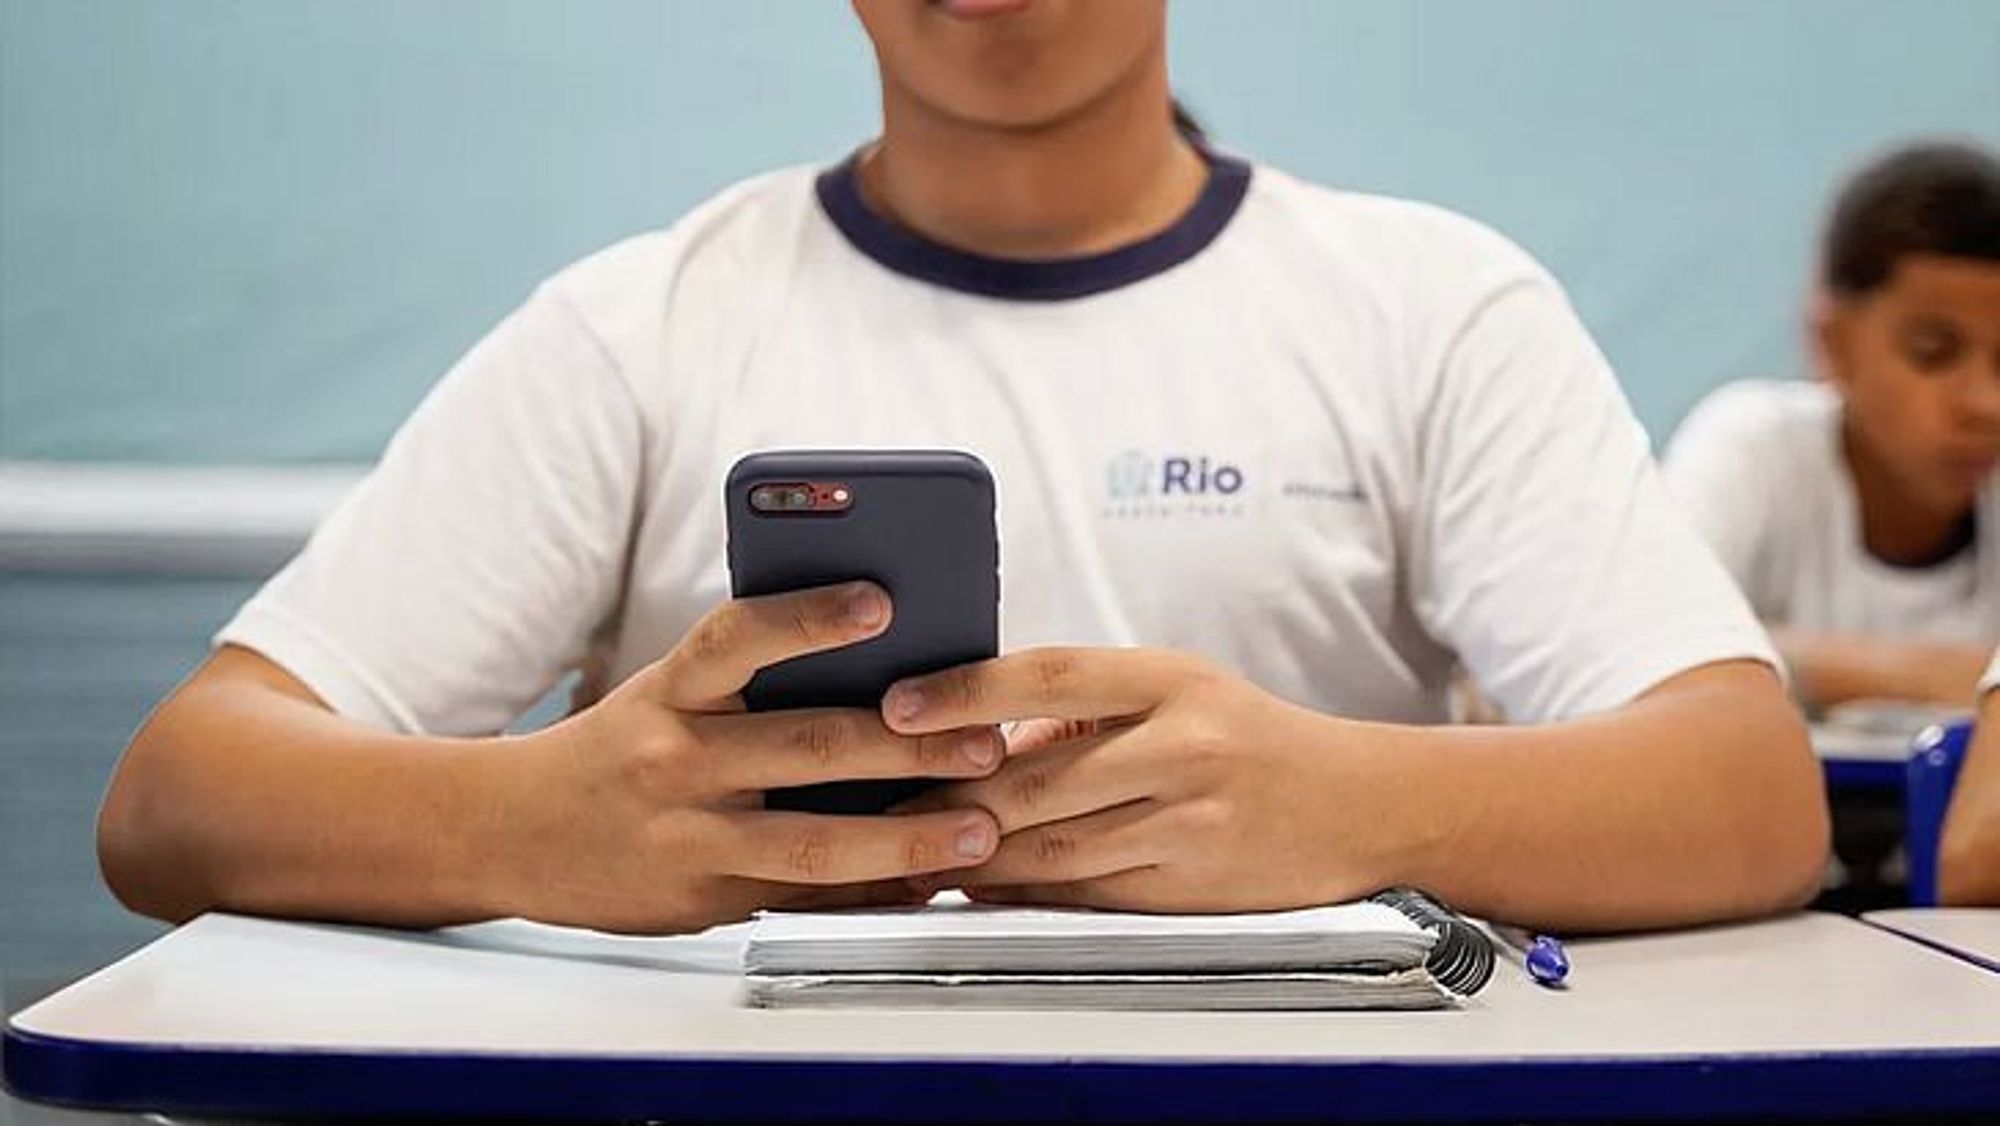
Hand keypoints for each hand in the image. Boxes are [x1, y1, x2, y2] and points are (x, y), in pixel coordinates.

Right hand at [491, 582, 1003, 932]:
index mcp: (669, 690)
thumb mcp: (667, 695)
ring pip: (811, 842)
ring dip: (906, 837)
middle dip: (907, 746)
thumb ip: (751, 683)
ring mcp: (687, 837)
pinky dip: (870, 890)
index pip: (739, 638)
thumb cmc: (619, 749)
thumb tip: (883, 666)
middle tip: (984, 742)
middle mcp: (675, 758)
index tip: (881, 601)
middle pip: (804, 745)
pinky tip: (929, 882)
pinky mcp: (701, 900)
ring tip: (980, 829)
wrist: (509, 832)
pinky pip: (801, 896)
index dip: (810, 617)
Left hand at [887, 648, 1408, 911]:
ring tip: (910, 848)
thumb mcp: (1179, 690)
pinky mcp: (1187, 888)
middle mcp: (1179, 746)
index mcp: (1169, 680)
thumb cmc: (1250, 739)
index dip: (963, 690)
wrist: (1360, 807)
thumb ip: (1083, 708)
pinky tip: (978, 884)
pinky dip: (1018, 891)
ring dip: (968, 853)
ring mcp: (1185, 821)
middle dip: (943, 795)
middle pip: (1031, 777)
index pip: (1046, 672)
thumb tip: (977, 736)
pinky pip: (1079, 893)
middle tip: (877, 797)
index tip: (897, 704)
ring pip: (1046, 845)